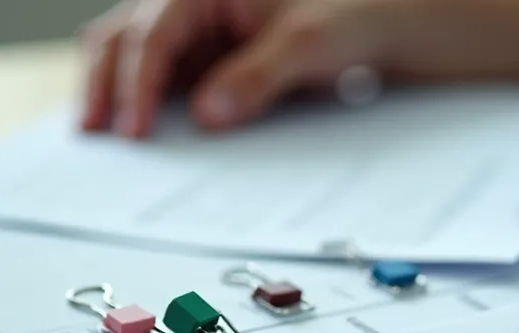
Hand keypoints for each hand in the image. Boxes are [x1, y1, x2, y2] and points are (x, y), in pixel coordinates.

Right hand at [78, 0, 518, 137]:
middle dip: (109, 81)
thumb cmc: (373, 10)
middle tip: (96, 135)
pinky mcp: (229, 57)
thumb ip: (262, 72)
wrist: (422, 23)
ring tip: (103, 135)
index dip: (140, 80)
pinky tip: (150, 134)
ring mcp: (215, 27)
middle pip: (131, 32)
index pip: (157, 26)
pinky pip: (180, 77)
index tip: (134, 129)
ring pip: (145, 52)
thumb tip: (211, 114)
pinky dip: (159, 102)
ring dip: (123, 90)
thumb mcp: (321, 40)